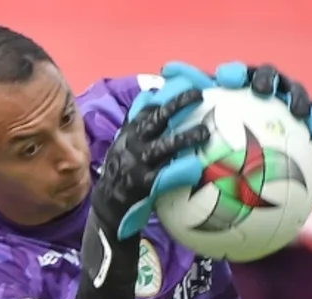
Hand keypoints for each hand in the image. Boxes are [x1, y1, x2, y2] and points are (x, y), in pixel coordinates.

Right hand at [94, 88, 209, 239]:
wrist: (107, 201)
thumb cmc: (124, 168)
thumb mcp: (126, 141)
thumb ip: (141, 122)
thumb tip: (155, 94)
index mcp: (131, 130)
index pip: (149, 107)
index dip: (169, 94)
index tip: (189, 83)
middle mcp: (133, 142)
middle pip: (156, 119)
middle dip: (177, 104)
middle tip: (199, 95)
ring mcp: (137, 162)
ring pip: (163, 146)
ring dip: (184, 137)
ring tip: (204, 132)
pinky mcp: (142, 183)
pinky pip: (164, 175)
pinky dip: (180, 171)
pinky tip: (196, 167)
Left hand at [158, 61, 311, 147]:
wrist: (269, 160)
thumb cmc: (231, 149)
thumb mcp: (209, 136)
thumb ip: (192, 118)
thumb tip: (164, 91)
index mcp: (239, 91)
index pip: (234, 75)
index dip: (232, 74)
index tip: (227, 80)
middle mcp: (264, 91)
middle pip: (266, 76)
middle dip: (265, 79)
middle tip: (261, 90)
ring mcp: (287, 102)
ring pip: (294, 91)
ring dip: (296, 98)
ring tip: (297, 112)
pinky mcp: (308, 116)